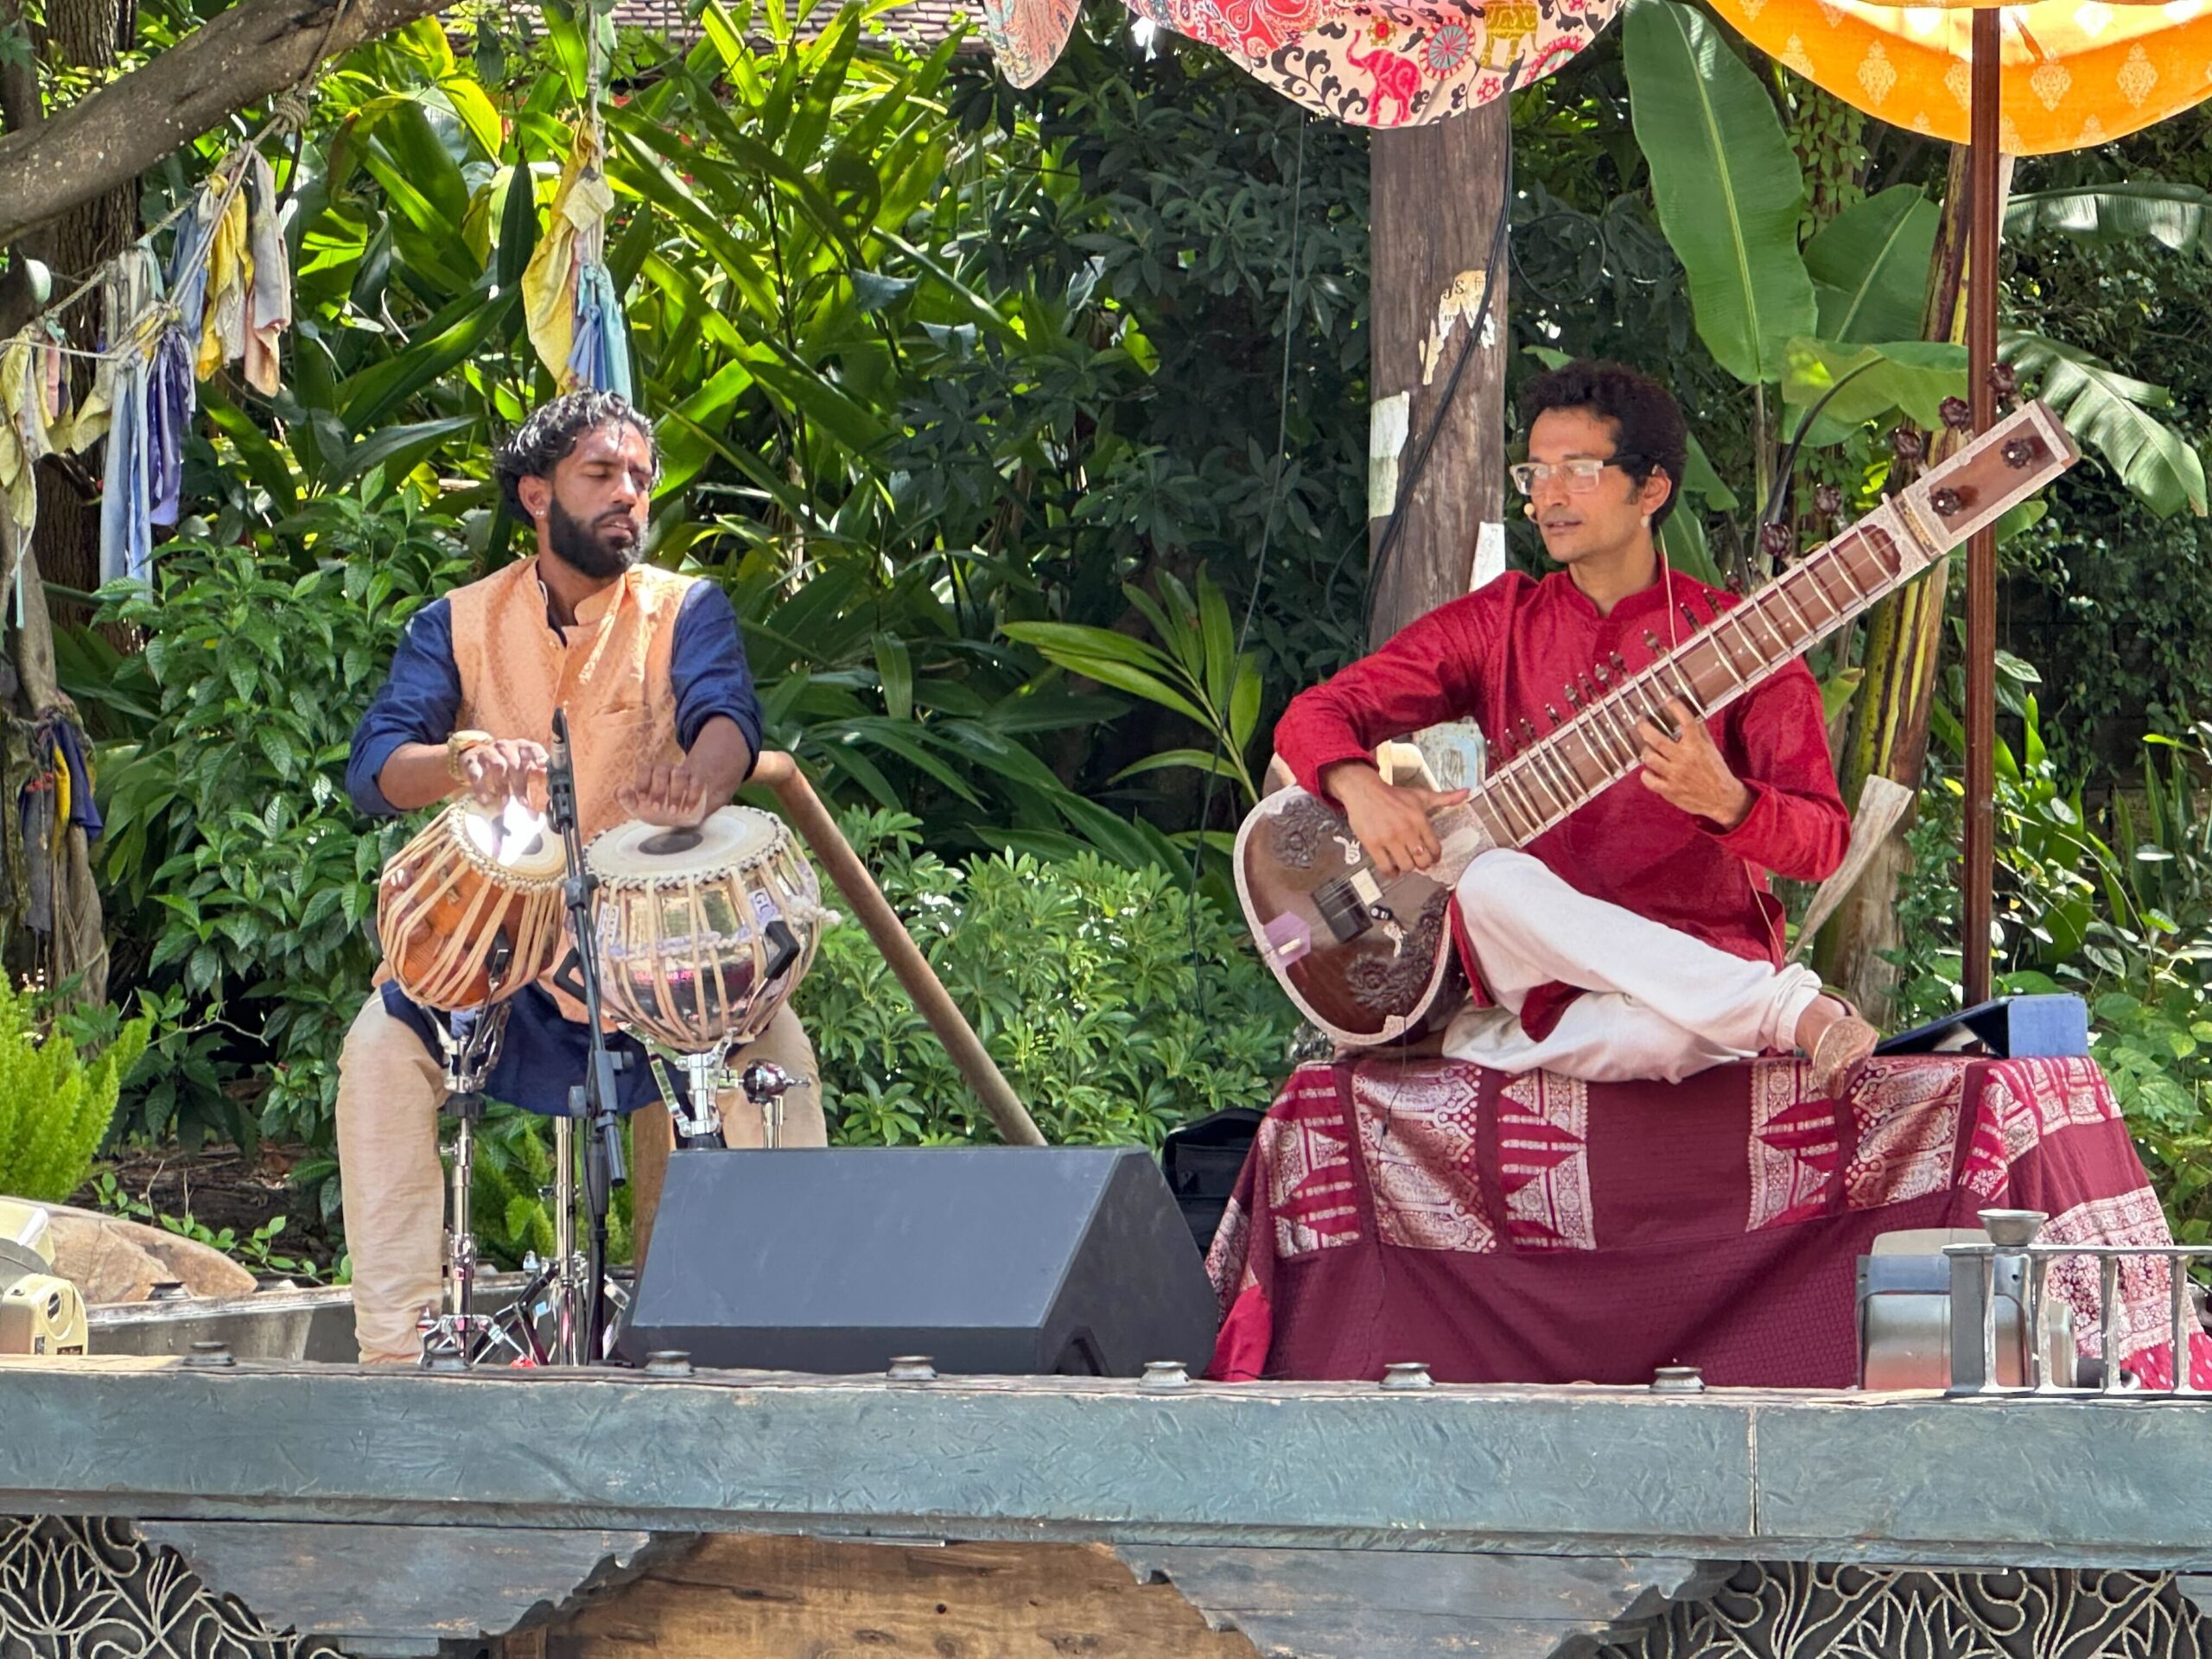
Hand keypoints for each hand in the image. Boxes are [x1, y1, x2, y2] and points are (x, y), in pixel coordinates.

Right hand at [459, 739, 546, 808]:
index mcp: (521, 748)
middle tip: (523, 804)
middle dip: (520, 785)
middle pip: (515, 763)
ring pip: (498, 765)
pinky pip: (476, 773)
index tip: (543, 765)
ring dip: (503, 786)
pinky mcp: (471, 760)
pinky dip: (481, 788)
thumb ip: (528, 789)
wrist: (473, 757)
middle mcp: (506, 747)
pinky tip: (485, 800)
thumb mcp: (518, 772)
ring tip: (505, 802)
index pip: (532, 748)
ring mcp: (488, 752)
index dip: (538, 756)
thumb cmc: (503, 765)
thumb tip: (535, 815)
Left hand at [619, 760, 712, 828]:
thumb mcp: (637, 807)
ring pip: (680, 773)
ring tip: (673, 811)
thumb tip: (621, 789)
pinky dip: (692, 797)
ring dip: (675, 794)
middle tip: (656, 808)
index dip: (642, 782)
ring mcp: (683, 773)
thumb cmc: (653, 807)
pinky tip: (687, 810)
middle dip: (659, 790)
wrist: (678, 814)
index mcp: (649, 772)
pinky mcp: (697, 780)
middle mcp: (666, 769)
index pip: (645, 767)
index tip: (642, 799)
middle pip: (662, 769)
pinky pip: (697, 782)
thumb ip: (626, 799)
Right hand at [1321, 761, 1469, 878]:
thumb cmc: (1393, 795)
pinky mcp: (1373, 844)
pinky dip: (1391, 873)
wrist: (1364, 791)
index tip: (1433, 857)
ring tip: (1406, 864)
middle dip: (1423, 864)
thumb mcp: (1421, 795)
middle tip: (1419, 862)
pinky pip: (1385, 867)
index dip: (1435, 856)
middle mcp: (1406, 830)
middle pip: (1422, 860)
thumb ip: (1444, 798)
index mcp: (1419, 820)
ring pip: (1406, 866)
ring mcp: (1389, 839)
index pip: (1434, 847)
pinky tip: (1393, 869)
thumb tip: (1466, 792)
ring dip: (1408, 868)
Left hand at [1636, 697, 1751, 827]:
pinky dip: (1646, 774)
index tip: (1668, 698)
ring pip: (1649, 758)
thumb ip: (1700, 733)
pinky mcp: (1669, 790)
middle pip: (1657, 739)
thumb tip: (1690, 715)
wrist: (1723, 798)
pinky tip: (1649, 770)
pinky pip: (1648, 780)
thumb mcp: (1711, 749)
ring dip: (1645, 751)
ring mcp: (1675, 775)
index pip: (1686, 721)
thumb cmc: (1715, 771)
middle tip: (1639, 720)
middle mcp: (1684, 759)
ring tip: (1646, 748)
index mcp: (1697, 746)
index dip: (1676, 707)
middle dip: (1644, 727)